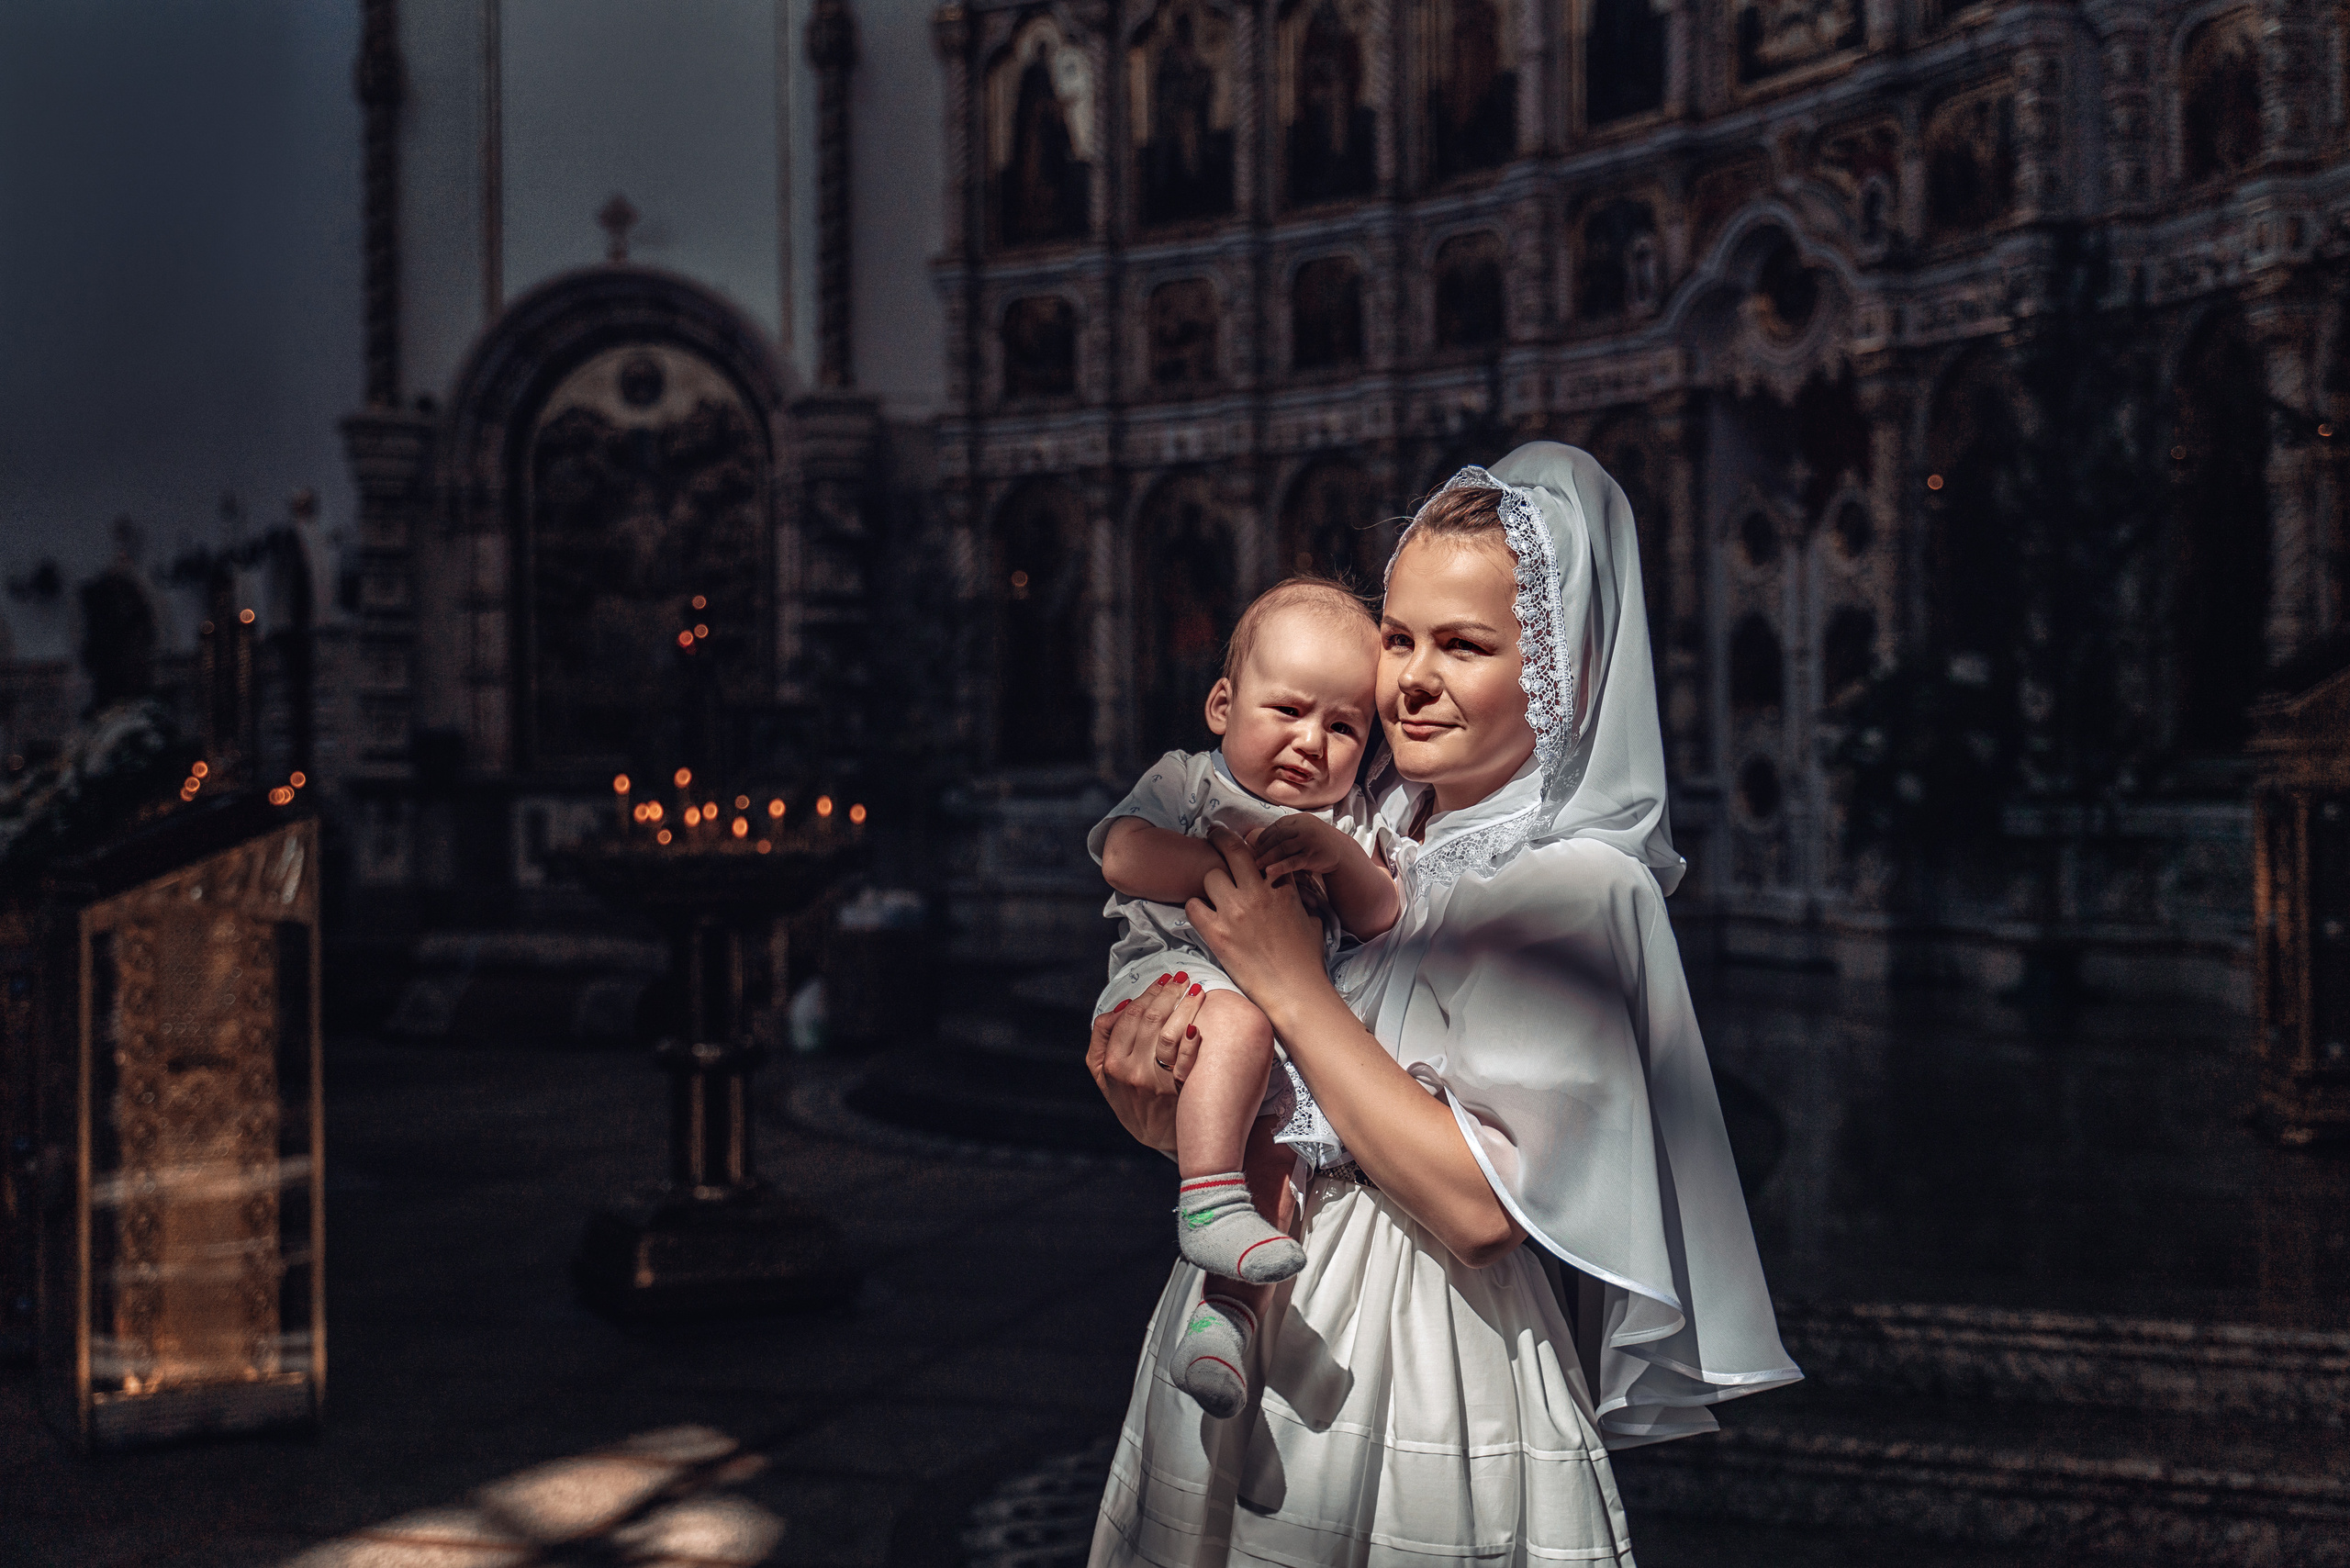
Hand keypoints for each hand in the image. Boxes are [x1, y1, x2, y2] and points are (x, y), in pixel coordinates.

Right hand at [1085, 971, 1208, 1156]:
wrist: (1159, 1136)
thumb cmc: (1132, 1100)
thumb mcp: (1103, 1076)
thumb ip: (1102, 1041)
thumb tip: (1121, 1007)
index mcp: (1112, 1064)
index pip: (1129, 1016)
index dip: (1147, 993)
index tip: (1162, 980)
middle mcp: (1132, 1072)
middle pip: (1150, 1018)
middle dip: (1168, 992)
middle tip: (1181, 978)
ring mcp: (1157, 1081)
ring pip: (1170, 1030)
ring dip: (1185, 1005)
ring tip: (1195, 990)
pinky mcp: (1179, 1089)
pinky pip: (1188, 1056)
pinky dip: (1194, 1036)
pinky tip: (1200, 1020)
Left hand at [1184, 826, 1328, 1010]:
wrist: (1295, 991)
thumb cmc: (1307, 961)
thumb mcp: (1311, 920)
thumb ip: (1298, 900)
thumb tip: (1295, 894)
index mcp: (1282, 888)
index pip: (1261, 849)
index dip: (1248, 841)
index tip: (1239, 838)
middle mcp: (1258, 893)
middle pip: (1231, 849)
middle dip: (1220, 839)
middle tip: (1212, 835)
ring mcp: (1236, 911)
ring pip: (1209, 876)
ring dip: (1208, 883)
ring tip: (1210, 892)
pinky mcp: (1218, 933)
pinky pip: (1193, 906)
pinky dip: (1195, 908)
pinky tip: (1202, 915)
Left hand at [1251, 813, 1358, 886]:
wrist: (1342, 853)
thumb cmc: (1317, 844)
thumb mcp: (1302, 832)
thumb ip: (1286, 833)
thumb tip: (1257, 839)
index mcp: (1298, 820)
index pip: (1275, 827)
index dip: (1263, 838)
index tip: (1253, 848)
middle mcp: (1303, 827)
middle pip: (1277, 837)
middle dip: (1263, 849)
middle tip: (1251, 859)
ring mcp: (1309, 841)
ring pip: (1283, 848)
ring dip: (1268, 857)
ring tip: (1257, 866)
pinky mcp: (1312, 855)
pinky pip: (1293, 861)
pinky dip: (1280, 866)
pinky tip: (1270, 872)